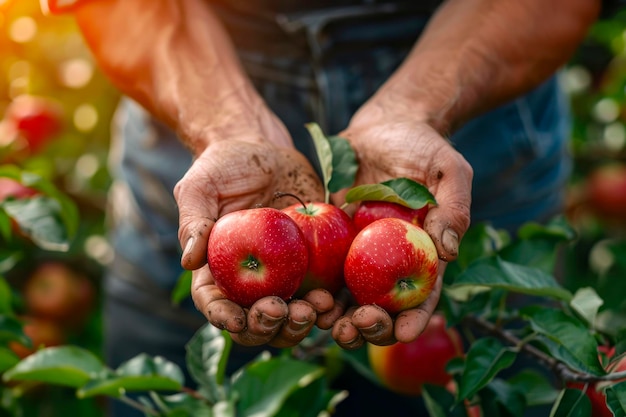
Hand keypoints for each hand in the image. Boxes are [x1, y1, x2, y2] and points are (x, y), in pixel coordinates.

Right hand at [175, 139, 330, 345]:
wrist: (268, 152)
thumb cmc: (225, 167)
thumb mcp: (201, 187)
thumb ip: (194, 221)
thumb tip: (189, 262)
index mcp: (216, 270)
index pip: (214, 303)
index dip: (223, 318)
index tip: (237, 320)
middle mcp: (248, 282)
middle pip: (255, 321)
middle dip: (267, 326)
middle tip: (282, 311)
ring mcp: (283, 276)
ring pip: (290, 317)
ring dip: (301, 324)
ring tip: (315, 308)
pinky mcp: (312, 266)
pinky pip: (322, 293)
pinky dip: (329, 305)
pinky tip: (337, 301)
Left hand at [330, 102, 472, 346]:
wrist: (381, 126)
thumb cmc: (421, 145)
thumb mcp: (447, 168)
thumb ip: (454, 206)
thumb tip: (448, 251)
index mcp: (423, 252)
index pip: (423, 295)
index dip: (415, 319)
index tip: (402, 334)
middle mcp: (391, 260)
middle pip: (383, 306)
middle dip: (372, 326)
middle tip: (357, 328)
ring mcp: (359, 251)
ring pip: (348, 296)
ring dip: (339, 317)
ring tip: (327, 323)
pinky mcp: (330, 238)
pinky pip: (321, 269)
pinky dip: (314, 288)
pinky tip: (303, 297)